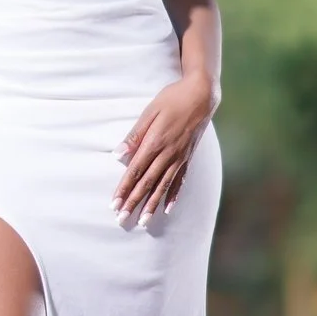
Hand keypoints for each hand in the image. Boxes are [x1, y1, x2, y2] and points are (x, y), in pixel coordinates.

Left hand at [116, 71, 212, 225]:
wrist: (202, 95)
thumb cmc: (172, 98)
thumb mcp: (149, 112)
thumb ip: (135, 135)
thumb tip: (118, 155)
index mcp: (155, 143)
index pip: (136, 171)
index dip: (124, 189)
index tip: (115, 204)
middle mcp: (168, 154)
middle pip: (148, 183)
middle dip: (134, 202)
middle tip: (122, 219)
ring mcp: (180, 158)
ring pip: (163, 186)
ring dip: (152, 204)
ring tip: (144, 221)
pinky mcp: (189, 157)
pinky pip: (180, 181)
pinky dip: (173, 196)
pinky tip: (168, 208)